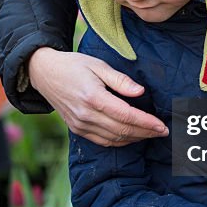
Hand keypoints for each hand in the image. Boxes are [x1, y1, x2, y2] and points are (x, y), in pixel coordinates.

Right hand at [28, 47, 167, 145]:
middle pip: (123, 131)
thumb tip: (140, 92)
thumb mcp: (98, 65)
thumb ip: (120, 80)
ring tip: (150, 134)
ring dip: (135, 139)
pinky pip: (102, 141)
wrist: (44, 73)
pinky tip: (131, 137)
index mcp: (93, 97)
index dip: (147, 123)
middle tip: (162, 132)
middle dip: (146, 133)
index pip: (127, 116)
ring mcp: (80, 124)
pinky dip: (119, 142)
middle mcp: (86, 115)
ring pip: (114, 139)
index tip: (162, 126)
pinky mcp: (77, 129)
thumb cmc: (73, 65)